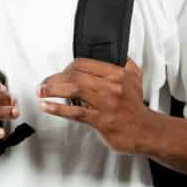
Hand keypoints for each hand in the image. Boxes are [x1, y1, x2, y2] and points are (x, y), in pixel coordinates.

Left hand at [37, 58, 152, 154]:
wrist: (145, 131)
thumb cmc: (135, 109)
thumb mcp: (135, 79)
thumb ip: (125, 64)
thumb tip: (116, 55)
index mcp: (117, 74)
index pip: (84, 63)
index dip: (66, 68)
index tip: (59, 74)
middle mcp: (111, 86)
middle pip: (76, 75)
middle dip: (55, 78)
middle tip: (44, 83)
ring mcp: (105, 103)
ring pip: (74, 89)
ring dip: (52, 89)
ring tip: (41, 92)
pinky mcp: (101, 120)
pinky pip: (75, 112)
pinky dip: (58, 108)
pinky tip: (48, 106)